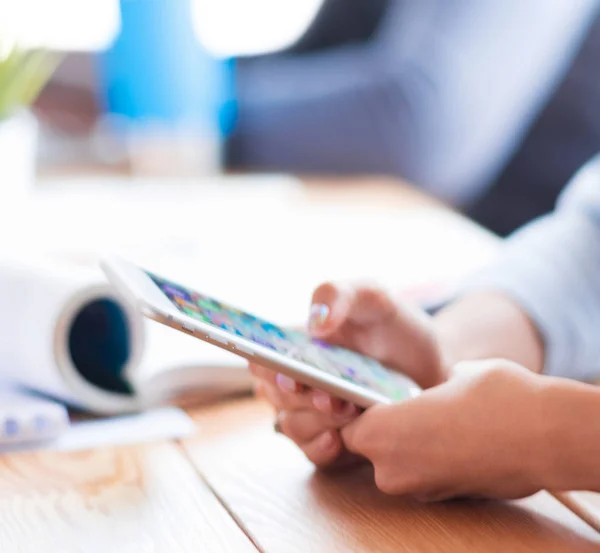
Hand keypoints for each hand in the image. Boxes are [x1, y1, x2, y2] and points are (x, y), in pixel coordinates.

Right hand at [251, 281, 446, 466]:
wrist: (431, 363)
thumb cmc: (394, 325)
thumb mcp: (372, 296)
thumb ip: (339, 295)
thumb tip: (315, 323)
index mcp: (296, 345)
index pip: (260, 358)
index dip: (266, 368)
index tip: (290, 374)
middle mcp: (297, 380)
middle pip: (276, 395)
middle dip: (301, 397)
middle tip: (330, 395)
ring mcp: (314, 412)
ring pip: (292, 426)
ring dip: (316, 421)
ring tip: (347, 411)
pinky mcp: (334, 438)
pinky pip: (314, 452)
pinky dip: (322, 448)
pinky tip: (339, 439)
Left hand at [341, 359, 550, 499]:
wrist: (549, 436)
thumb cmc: (496, 395)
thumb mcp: (454, 374)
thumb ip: (426, 388)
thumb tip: (434, 390)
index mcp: (381, 433)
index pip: (346, 425)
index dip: (359, 410)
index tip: (375, 397)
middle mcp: (390, 470)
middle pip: (369, 447)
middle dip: (385, 429)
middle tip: (412, 407)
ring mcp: (418, 490)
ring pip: (396, 462)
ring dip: (410, 445)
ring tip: (441, 421)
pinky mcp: (444, 500)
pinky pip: (422, 474)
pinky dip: (432, 460)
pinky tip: (458, 440)